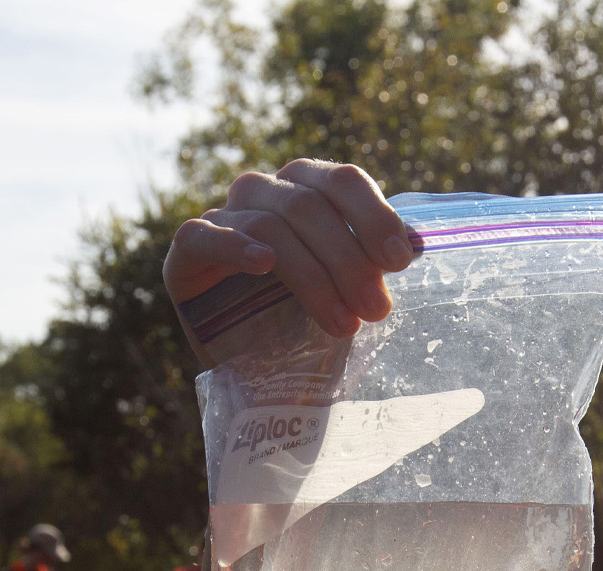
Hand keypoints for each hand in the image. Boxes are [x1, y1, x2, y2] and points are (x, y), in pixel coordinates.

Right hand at [163, 159, 417, 337]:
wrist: (246, 357)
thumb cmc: (303, 314)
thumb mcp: (344, 286)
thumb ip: (371, 260)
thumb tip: (416, 245)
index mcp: (307, 187)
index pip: (343, 180)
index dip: (374, 216)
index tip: (401, 261)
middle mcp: (264, 191)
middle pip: (310, 206)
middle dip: (349, 261)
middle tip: (377, 310)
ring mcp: (222, 215)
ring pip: (270, 226)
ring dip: (313, 277)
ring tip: (343, 325)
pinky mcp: (187, 248)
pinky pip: (205, 234)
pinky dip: (236, 247)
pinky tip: (265, 267)